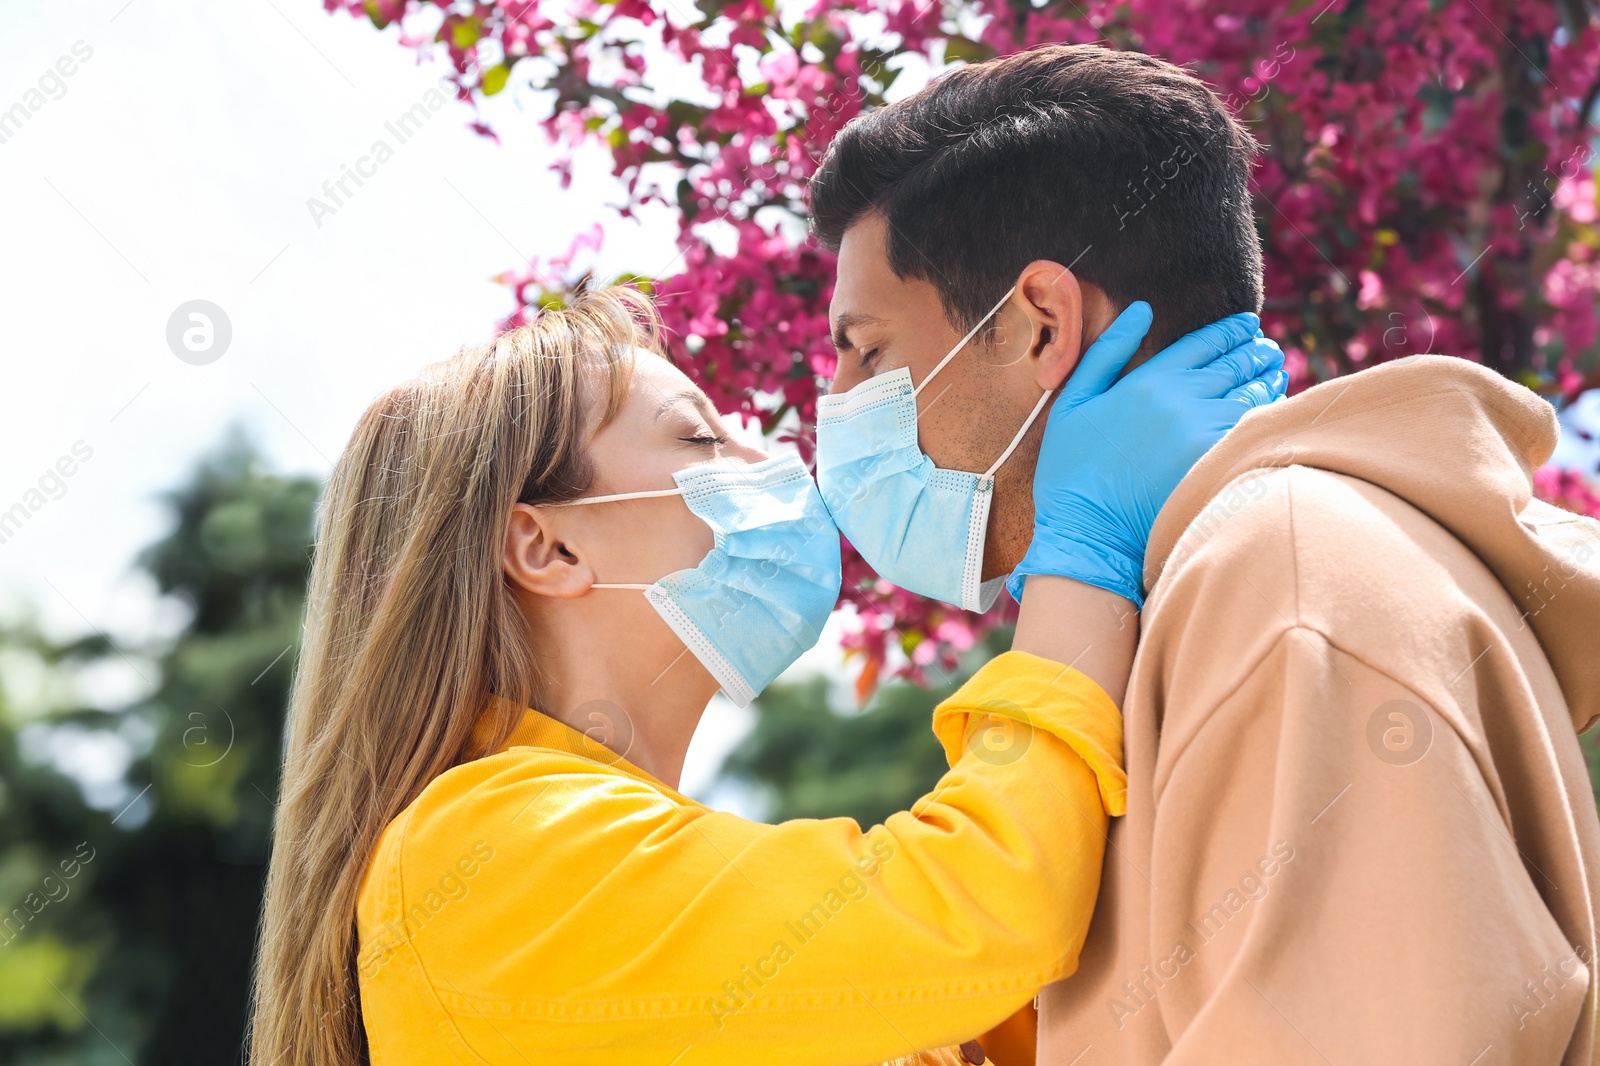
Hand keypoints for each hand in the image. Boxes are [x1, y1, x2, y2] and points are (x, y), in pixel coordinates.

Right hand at [1008, 301, 1286, 607]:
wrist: (1086, 532)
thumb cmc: (1071, 469)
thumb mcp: (1073, 401)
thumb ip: (1108, 351)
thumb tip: (1143, 309)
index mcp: (1149, 381)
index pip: (1205, 343)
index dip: (1231, 330)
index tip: (1247, 325)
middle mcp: (1183, 401)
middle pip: (1236, 365)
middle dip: (1255, 352)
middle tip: (1267, 349)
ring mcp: (1205, 433)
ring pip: (1253, 396)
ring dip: (1268, 381)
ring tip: (1274, 374)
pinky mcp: (1219, 465)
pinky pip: (1254, 431)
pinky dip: (1267, 417)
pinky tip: (1269, 412)